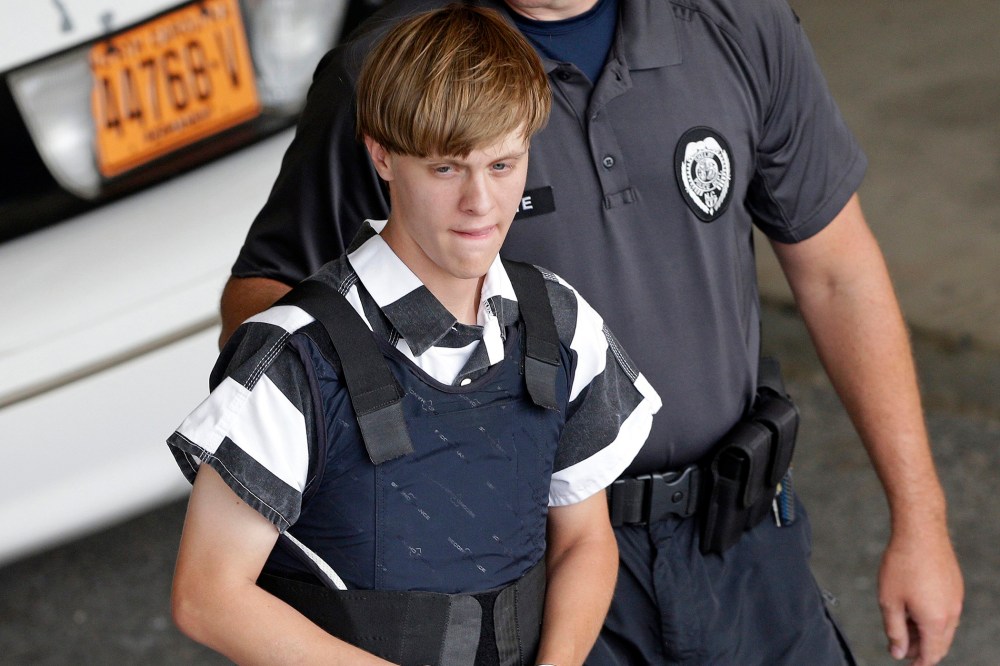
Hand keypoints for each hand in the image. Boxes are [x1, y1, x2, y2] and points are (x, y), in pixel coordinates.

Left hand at [878, 528, 962, 664]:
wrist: (920, 533)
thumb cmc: (902, 564)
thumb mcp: (890, 601)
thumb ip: (894, 631)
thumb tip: (898, 653)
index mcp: (936, 621)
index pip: (931, 654)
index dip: (918, 663)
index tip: (906, 664)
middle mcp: (951, 614)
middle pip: (939, 644)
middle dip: (921, 650)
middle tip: (901, 648)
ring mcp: (956, 600)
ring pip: (944, 629)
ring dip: (926, 634)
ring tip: (904, 628)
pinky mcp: (955, 587)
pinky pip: (946, 612)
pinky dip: (932, 619)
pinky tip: (914, 610)